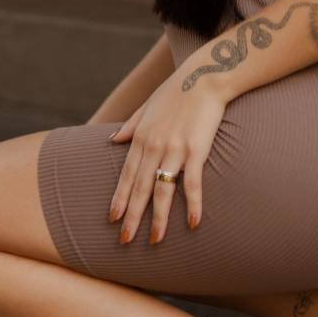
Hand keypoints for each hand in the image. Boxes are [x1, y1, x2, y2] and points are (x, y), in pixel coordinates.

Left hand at [107, 69, 226, 244]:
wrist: (204, 76)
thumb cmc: (177, 90)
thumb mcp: (147, 105)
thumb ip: (130, 125)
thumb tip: (113, 139)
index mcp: (141, 137)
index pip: (126, 175)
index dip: (119, 199)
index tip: (112, 219)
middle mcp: (154, 146)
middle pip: (140, 188)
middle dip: (132, 217)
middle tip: (125, 241)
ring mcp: (175, 149)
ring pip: (162, 191)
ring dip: (158, 218)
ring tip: (155, 240)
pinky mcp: (196, 150)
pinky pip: (193, 183)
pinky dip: (193, 204)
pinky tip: (194, 222)